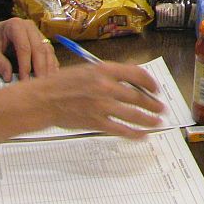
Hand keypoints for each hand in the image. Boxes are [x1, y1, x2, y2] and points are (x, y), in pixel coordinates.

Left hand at [0, 14, 57, 80]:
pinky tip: (52, 73)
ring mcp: (37, 31)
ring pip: (47, 49)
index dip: (26, 65)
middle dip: (40, 67)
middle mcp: (30, 27)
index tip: (24, 80)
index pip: (24, 48)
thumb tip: (9, 78)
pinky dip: (51, 62)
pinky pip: (49, 50)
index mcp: (16, 26)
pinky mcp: (40, 38)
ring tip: (48, 80)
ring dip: (49, 65)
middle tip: (40, 83)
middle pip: (39, 48)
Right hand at [26, 62, 164, 138]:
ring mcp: (101, 106)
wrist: (43, 100)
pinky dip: (134, 133)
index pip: (137, 74)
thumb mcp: (89, 69)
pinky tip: (142, 135)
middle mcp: (106, 87)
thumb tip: (133, 79)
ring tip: (157, 122)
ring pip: (133, 114)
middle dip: (153, 103)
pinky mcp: (96, 122)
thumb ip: (111, 73)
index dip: (151, 82)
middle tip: (161, 108)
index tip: (156, 89)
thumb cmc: (64, 83)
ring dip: (148, 119)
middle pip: (138, 96)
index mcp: (105, 70)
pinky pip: (120, 129)